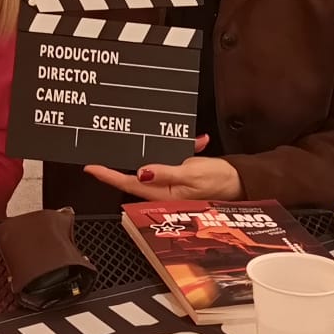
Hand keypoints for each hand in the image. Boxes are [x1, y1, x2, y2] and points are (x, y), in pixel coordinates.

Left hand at [84, 134, 244, 201]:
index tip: (91, 167)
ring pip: (155, 163)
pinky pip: (173, 159)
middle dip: (131, 156)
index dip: (108, 176)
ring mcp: (170, 182)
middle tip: (117, 140)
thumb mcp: (192, 174)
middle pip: (136, 174)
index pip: (128, 183)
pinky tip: (198, 142)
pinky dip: (184, 147)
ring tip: (187, 142)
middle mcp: (162, 189)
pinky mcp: (180, 174)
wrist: (242, 182)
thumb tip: (141, 171)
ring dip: (165, 148)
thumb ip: (166, 172)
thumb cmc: (220, 181)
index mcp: (162, 193)